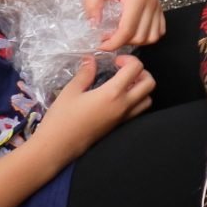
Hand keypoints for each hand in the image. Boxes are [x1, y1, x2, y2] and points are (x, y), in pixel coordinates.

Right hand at [37, 55, 154, 158]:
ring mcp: (123, 118)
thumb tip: (91, 59)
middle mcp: (123, 106)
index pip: (136, 69)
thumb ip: (85, 73)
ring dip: (141, 88)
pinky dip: (137, 100)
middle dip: (141, 71)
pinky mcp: (119, 127)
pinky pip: (139, 111)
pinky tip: (119, 98)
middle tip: (124, 70)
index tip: (115, 61)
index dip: (128, 59)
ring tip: (124, 83)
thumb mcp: (71, 91)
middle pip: (150, 83)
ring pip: (147, 99)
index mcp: (112, 94)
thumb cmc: (61, 118)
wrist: (57, 147)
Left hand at [76, 0, 164, 50]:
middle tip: (106, 39)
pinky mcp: (159, 9)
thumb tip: (95, 26)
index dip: (113, 43)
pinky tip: (132, 32)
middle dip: (122, 43)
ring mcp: (158, 6)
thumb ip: (92, 5)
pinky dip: (146, 37)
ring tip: (119, 36)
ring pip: (151, 37)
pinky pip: (158, 32)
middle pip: (139, 36)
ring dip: (135, 42)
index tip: (100, 45)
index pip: (128, 30)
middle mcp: (152, 1)